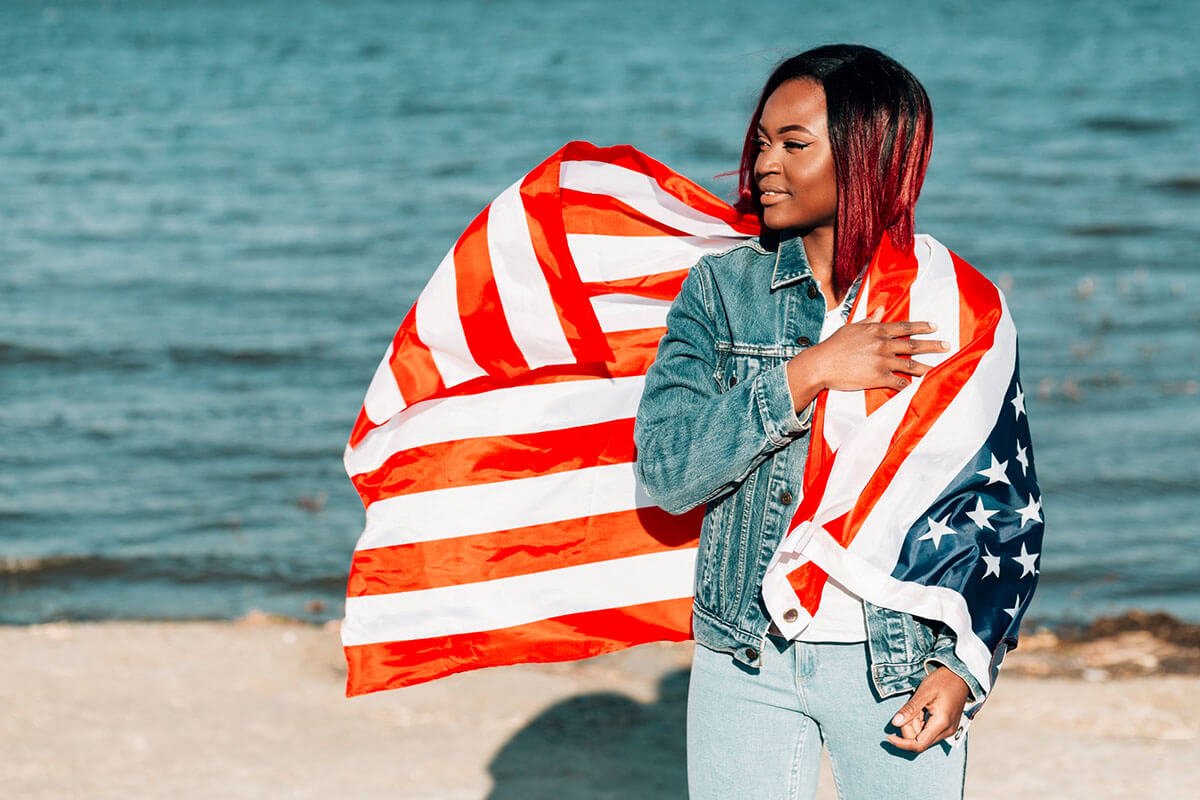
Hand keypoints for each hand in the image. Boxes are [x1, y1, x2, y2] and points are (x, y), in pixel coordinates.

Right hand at [785, 308, 948, 410]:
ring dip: (926, 366)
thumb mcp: (851, 328)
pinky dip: (908, 385)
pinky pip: (898, 382)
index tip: (935, 326)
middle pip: (913, 344)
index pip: (904, 327)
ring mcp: (881, 362)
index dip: (921, 326)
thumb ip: (869, 320)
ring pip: (910, 364)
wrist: (821, 365)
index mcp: (876, 331)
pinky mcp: (877, 378)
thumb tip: (881, 309)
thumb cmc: (834, 346)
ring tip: (938, 367)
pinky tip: (916, 387)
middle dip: (932, 345)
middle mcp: (882, 345)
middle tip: (947, 346)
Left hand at [885, 667, 969, 752]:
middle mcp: (947, 731)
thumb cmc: (943, 681)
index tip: (888, 736)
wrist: (960, 676)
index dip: (902, 743)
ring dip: (914, 724)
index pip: (919, 745)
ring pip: (923, 736)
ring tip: (918, 706)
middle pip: (920, 741)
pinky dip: (920, 723)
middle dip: (908, 728)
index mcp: (941, 724)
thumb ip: (909, 710)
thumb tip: (895, 723)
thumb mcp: (923, 693)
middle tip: (908, 709)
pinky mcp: (947, 727)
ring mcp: (948, 730)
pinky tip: (922, 709)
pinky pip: (929, 731)